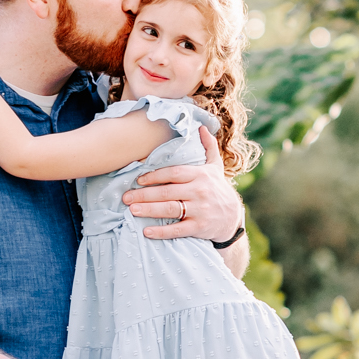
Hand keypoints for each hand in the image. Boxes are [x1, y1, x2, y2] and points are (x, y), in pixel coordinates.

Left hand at [122, 126, 243, 241]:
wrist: (232, 217)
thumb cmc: (218, 189)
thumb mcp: (215, 166)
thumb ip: (208, 147)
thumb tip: (201, 127)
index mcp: (200, 175)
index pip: (173, 173)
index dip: (155, 176)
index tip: (138, 180)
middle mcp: (200, 191)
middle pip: (167, 192)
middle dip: (144, 194)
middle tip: (126, 197)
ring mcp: (199, 210)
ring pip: (170, 210)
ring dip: (149, 210)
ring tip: (132, 210)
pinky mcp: (199, 227)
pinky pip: (178, 229)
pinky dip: (161, 232)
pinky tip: (147, 231)